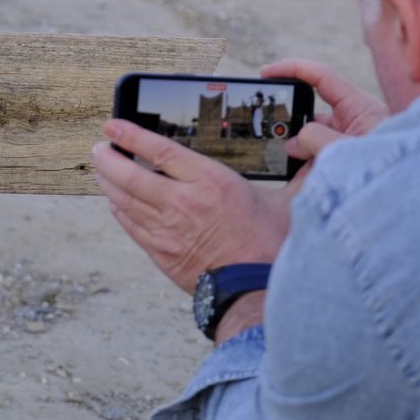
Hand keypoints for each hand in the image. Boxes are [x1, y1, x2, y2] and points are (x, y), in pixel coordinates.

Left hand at [93, 119, 290, 293]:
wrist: (255, 295)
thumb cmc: (272, 247)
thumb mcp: (286, 203)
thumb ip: (297, 173)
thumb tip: (320, 153)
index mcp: (211, 183)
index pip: (159, 151)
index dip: (131, 135)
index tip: (113, 124)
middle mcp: (182, 203)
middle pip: (129, 173)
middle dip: (108, 157)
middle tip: (100, 146)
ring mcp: (167, 229)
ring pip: (123, 199)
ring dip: (107, 181)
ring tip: (100, 167)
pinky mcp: (160, 252)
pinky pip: (130, 224)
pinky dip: (118, 208)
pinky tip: (115, 201)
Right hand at [261, 58, 386, 167]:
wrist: (410, 205)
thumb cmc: (385, 174)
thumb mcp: (344, 152)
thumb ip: (313, 139)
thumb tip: (292, 143)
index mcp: (361, 108)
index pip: (321, 77)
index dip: (292, 69)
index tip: (266, 72)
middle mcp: (356, 121)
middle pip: (313, 108)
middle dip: (290, 117)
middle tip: (269, 126)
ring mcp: (350, 142)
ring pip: (313, 135)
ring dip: (297, 144)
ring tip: (279, 155)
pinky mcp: (345, 161)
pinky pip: (319, 154)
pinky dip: (304, 161)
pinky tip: (292, 171)